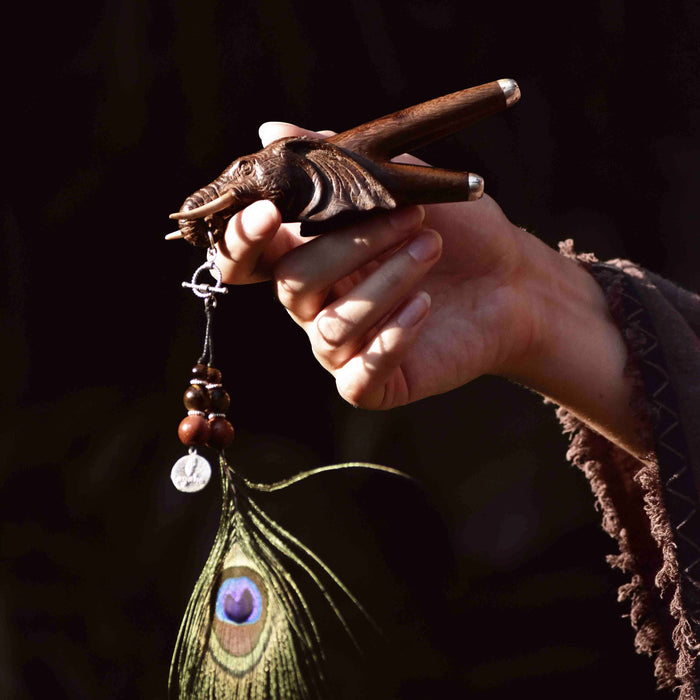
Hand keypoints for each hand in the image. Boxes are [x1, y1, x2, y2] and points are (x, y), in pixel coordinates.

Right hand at [217, 123, 552, 405]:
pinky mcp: (374, 383)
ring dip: (385, 283)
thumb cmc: (459, 233)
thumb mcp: (402, 184)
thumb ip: (338, 163)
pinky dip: (391, 340)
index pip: (250, 259)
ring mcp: (343, 348)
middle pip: (294, 285)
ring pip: (332, 328)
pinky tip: (424, 306)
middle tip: (413, 218)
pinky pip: (359, 377)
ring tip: (431, 249)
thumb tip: (271, 128)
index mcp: (312, 257)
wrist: (514, 282)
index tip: (271, 212)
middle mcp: (317, 306)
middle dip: (351, 247)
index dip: (244, 240)